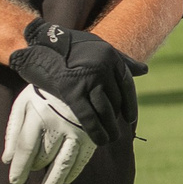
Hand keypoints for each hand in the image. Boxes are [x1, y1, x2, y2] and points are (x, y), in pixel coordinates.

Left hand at [2, 85, 95, 183]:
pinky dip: (74, 172)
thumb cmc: (46, 91)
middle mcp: (58, 122)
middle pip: (44, 157)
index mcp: (38, 113)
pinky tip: (66, 180)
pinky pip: (83, 159)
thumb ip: (13, 130)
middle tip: (29, 176)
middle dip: (35, 169)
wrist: (81, 70)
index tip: (15, 181)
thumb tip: (7, 160)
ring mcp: (78, 128)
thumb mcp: (24, 102)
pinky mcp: (93, 132)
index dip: (19, 168)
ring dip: (55, 182)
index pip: (25, 148)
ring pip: (64, 163)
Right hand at [9, 21, 141, 149]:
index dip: (130, 104)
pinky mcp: (72, 90)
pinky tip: (99, 141)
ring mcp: (88, 78)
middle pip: (116, 99)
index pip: (127, 85)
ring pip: (105, 110)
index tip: (131, 118)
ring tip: (110, 139)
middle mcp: (103, 67)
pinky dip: (95, 131)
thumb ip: (122, 59)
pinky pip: (88, 116)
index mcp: (110, 56)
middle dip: (116, 118)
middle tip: (115, 130)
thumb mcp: (98, 47)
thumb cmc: (69, 46)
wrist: (38, 43)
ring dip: (110, 128)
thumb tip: (144, 70)